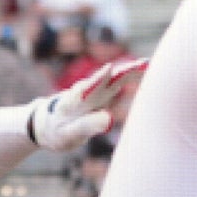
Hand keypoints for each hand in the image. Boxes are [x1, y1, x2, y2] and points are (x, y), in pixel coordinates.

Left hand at [28, 59, 147, 152]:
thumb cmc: (58, 132)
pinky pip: (119, 80)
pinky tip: (146, 66)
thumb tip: (110, 119)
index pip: (86, 90)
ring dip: (129, 70)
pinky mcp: (103, 90)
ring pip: (114, 77)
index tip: (108, 69)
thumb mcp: (68, 134)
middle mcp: (85, 91)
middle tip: (141, 64)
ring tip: (147, 63)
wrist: (49, 123)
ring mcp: (96, 89)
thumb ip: (87, 126)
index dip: (97, 80)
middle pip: (105, 79)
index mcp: (73, 103)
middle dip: (121, 72)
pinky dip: (132, 73)